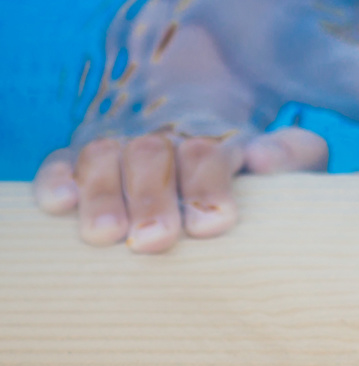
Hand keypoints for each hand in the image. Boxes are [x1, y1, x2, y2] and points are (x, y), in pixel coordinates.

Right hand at [32, 127, 327, 253]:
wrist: (219, 124)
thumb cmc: (259, 167)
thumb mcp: (295, 156)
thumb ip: (294, 153)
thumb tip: (261, 158)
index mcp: (219, 134)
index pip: (210, 151)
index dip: (210, 187)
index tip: (216, 225)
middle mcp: (165, 135)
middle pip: (153, 154)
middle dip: (153, 198)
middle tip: (156, 241)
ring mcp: (121, 143)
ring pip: (104, 154)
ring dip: (103, 193)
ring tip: (107, 235)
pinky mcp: (80, 160)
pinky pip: (60, 162)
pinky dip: (57, 180)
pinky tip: (62, 204)